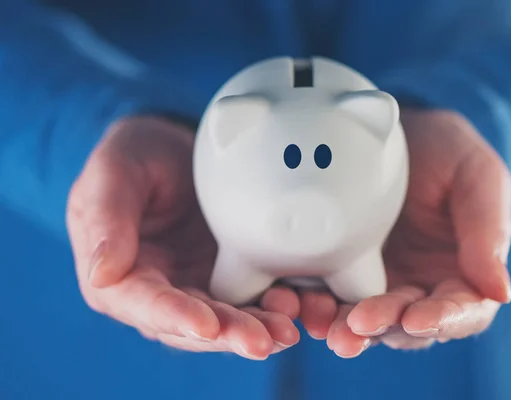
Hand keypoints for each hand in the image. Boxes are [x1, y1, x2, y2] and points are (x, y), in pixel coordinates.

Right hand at [67, 116, 299, 359]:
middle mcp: (160, 290)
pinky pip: (253, 296)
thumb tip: (101, 275)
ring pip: (227, 318)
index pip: (145, 305)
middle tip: (263, 341)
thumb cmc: (134, 156)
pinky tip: (301, 305)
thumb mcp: (113, 173)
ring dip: (257, 328)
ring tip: (287, 330)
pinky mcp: (229, 274)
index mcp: (120, 275)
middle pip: (193, 323)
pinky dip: (275, 304)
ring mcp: (198, 285)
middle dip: (229, 334)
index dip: (175, 317)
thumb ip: (106, 219)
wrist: (172, 148)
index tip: (207, 326)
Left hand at [298, 109, 510, 357]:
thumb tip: (501, 292)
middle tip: (359, 324)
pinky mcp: (345, 272)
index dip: (443, 320)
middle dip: (385, 326)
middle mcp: (422, 287)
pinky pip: (333, 297)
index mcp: (464, 275)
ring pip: (368, 320)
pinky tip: (303, 305)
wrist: (401, 133)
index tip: (417, 318)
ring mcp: (381, 282)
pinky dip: (319, 307)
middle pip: (408, 324)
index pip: (461, 311)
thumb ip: (488, 230)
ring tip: (327, 327)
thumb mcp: (477, 177)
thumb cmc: (448, 153)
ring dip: (348, 328)